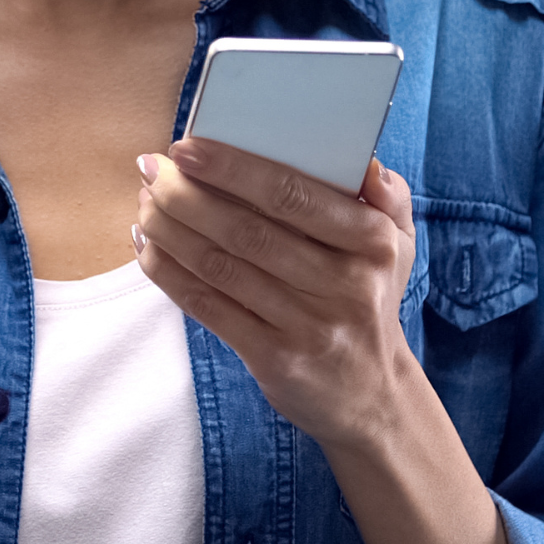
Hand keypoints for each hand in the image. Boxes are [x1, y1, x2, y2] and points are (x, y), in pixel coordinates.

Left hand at [134, 139, 418, 449]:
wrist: (372, 396)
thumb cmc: (370, 301)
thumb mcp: (398, 246)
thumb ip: (387, 197)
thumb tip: (363, 161)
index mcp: (372, 242)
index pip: (293, 194)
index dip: (232, 169)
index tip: (187, 147)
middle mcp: (343, 284)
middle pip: (246, 230)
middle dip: (186, 195)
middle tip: (151, 170)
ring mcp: (307, 326)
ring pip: (221, 267)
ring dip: (171, 230)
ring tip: (146, 204)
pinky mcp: (274, 359)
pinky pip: (209, 308)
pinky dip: (170, 274)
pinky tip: (148, 248)